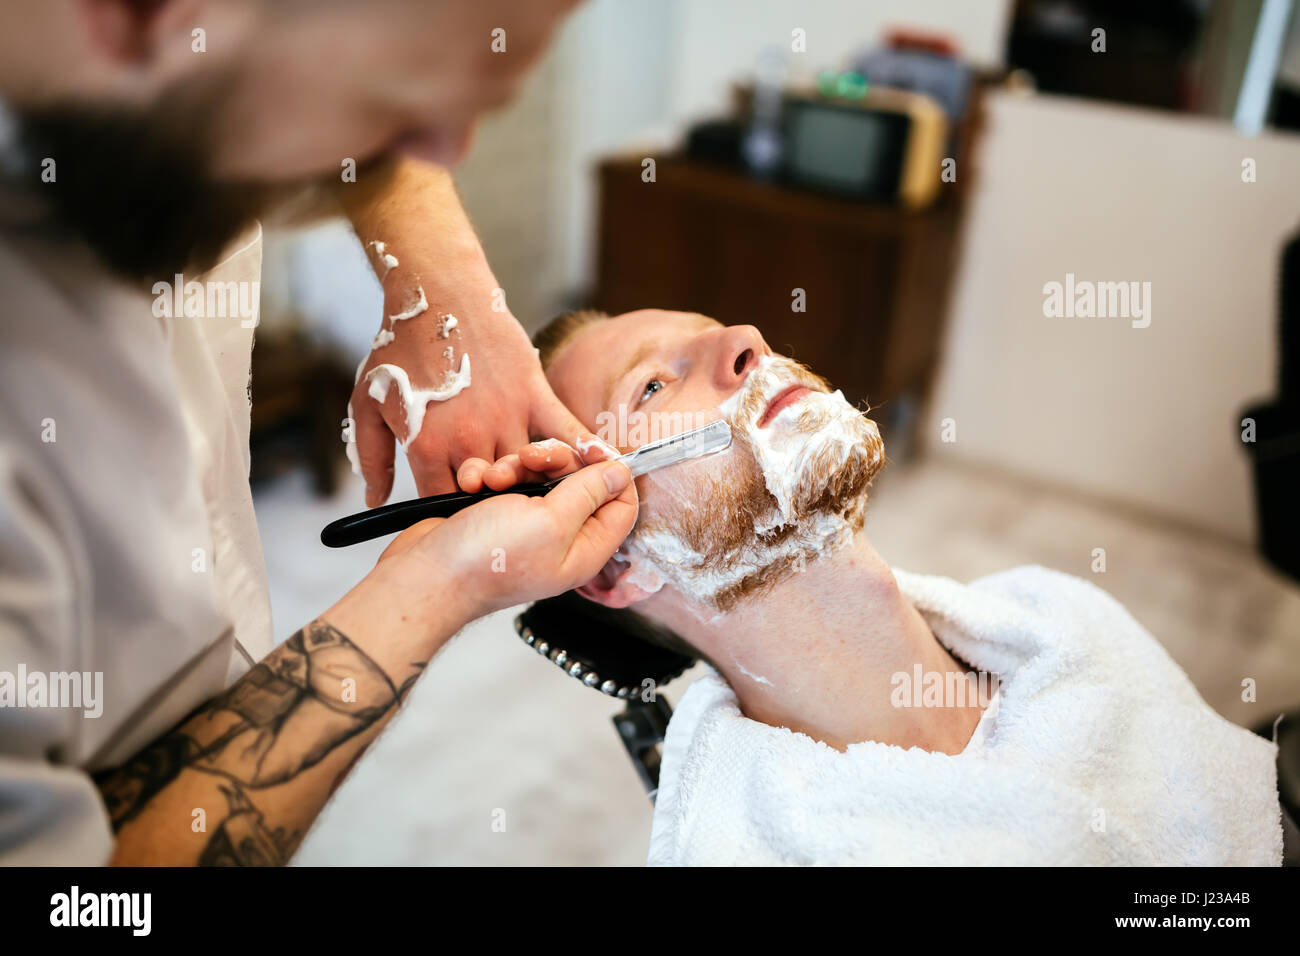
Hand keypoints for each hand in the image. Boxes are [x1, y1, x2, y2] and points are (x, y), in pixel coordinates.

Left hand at [342, 161, 614, 506]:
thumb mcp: (368, 405)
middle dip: (492, 504)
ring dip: (533, 486)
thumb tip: (374, 502)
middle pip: (491, 495)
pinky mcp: (534, 394)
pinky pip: (566, 432)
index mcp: (428, 447)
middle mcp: (470, 439)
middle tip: (495, 504)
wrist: (437, 294)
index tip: (454, 511)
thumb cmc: (401, 348)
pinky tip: (605, 471)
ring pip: (529, 472)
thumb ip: (372, 458)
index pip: (444, 502)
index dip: (449, 512)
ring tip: (538, 497)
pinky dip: (586, 453)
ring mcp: (506, 418)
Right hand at [380, 455, 637, 619]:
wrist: (426, 574)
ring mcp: (526, 526)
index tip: (589, 449)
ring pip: (538, 475)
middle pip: (579, 481)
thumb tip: (620, 473)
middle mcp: (559, 537)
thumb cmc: (487, 561)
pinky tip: (473, 483)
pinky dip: (487, 476)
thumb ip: (588, 493)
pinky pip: (504, 480)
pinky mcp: (496, 513)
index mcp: (584, 548)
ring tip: (492, 479)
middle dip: (554, 461)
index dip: (611, 473)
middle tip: (530, 457)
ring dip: (515, 467)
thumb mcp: (551, 521)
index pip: (621, 506)